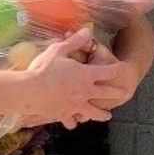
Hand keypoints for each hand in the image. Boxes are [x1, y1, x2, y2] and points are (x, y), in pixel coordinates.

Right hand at [20, 29, 134, 129]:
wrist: (29, 92)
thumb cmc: (43, 68)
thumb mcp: (59, 50)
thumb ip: (75, 42)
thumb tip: (87, 30)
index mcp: (86, 75)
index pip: (108, 71)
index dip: (116, 68)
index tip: (122, 67)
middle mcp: (86, 92)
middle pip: (107, 93)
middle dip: (117, 93)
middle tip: (124, 93)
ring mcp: (76, 106)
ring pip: (94, 112)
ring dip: (102, 115)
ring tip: (107, 116)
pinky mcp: (65, 115)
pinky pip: (72, 121)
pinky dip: (73, 122)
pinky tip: (74, 123)